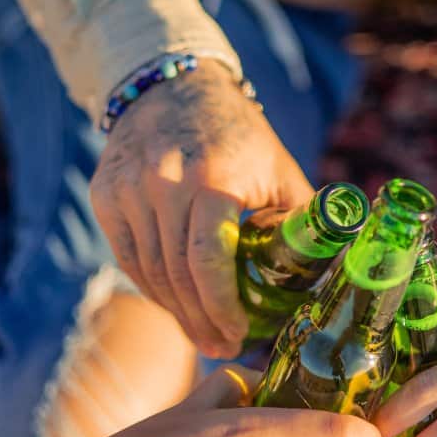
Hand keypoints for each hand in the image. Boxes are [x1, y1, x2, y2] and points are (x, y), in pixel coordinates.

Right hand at [91, 61, 313, 357]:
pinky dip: (152, 288)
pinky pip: (127, 258)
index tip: (238, 336)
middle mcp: (164, 181)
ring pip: (148, 273)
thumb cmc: (240, 138)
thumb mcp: (279, 170)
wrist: (175, 87)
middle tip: (222, 348)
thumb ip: (301, 220)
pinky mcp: (104, 195)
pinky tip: (175, 306)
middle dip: (201, 321)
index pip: (208, 259)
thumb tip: (331, 275)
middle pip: (177, 275)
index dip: (222, 307)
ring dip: (176, 313)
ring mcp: (127, 188)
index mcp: (215, 177)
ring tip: (202, 337)